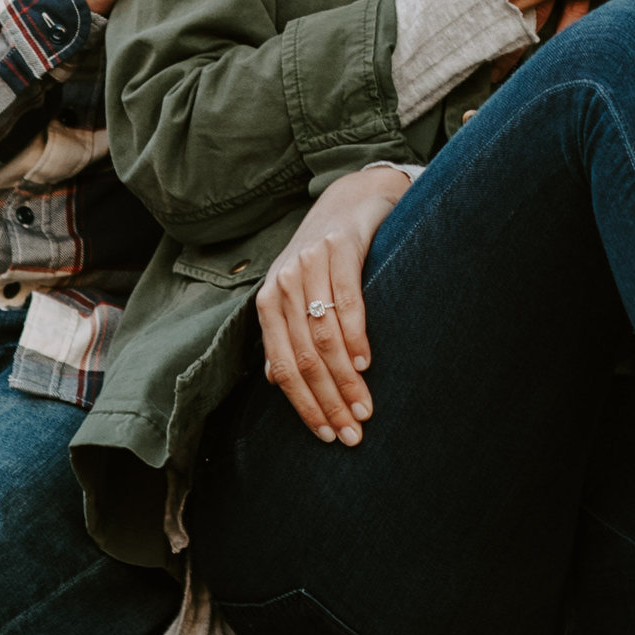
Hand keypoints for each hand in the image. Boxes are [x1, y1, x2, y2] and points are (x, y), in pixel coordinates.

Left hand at [258, 166, 410, 443]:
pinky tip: (367, 362)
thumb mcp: (297, 295)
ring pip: (324, 337)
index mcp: (268, 303)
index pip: (283, 369)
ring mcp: (310, 264)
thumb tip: (275, 380)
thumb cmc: (323, 256)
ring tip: (366, 408)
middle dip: (329, 402)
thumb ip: (285, 334)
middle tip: (354, 433)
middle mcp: (283, 284)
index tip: (329, 437)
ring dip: (347, 380)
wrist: (349, 198)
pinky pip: (347, 300)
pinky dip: (355, 336)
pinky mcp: (340, 247)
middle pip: (305, 359)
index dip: (305, 407)